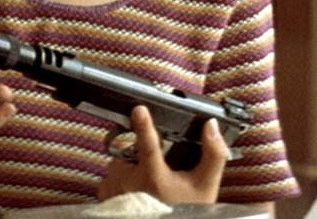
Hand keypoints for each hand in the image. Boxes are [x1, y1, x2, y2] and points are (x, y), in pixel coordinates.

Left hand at [97, 105, 228, 203]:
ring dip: (131, 169)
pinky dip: (120, 182)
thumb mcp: (205, 187)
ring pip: (121, 164)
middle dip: (143, 156)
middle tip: (157, 175)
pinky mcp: (104, 195)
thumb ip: (212, 154)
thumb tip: (211, 126)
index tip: (140, 109)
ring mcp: (114, 188)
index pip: (148, 144)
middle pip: (133, 152)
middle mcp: (129, 182)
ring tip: (147, 187)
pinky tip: (135, 193)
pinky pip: (110, 178)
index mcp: (154, 177)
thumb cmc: (185, 211)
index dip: (144, 125)